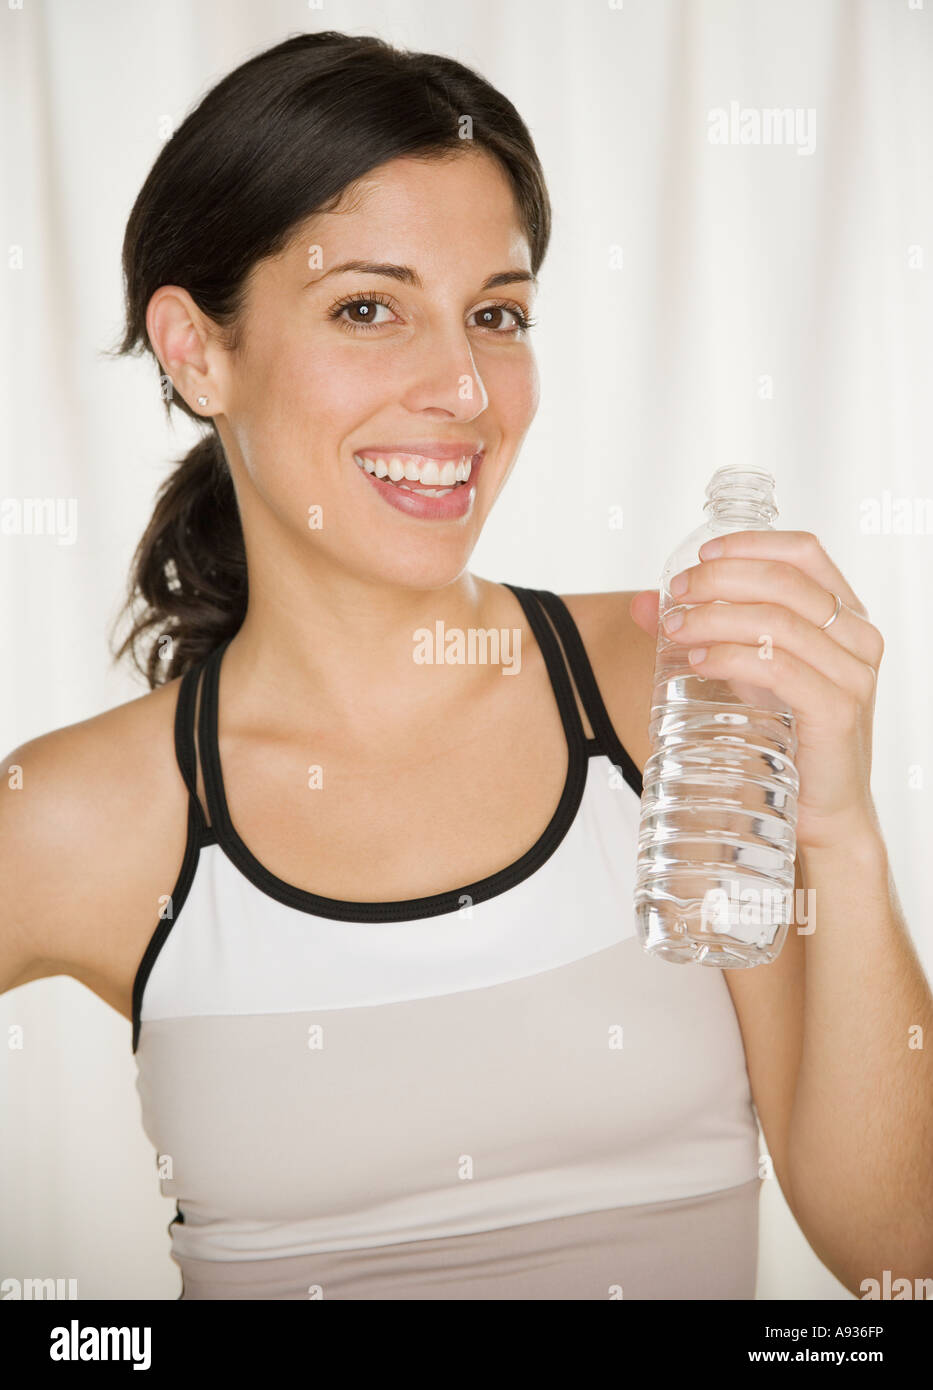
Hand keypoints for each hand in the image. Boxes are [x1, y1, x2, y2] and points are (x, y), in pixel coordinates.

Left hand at [629, 530, 884, 851]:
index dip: (749, 544)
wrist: (820, 812)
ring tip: (675, 629)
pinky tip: (698, 661)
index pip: (804, 552)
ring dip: (717, 617)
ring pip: (778, 622)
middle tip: (675, 595)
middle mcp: (857, 637)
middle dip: (720, 580)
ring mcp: (853, 675)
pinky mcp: (838, 711)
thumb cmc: (787, 735)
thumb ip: (702, 632)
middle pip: (785, 581)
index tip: (699, 555)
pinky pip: (779, 668)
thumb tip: (642, 603)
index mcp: (844, 615)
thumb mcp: (745, 671)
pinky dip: (732, 657)